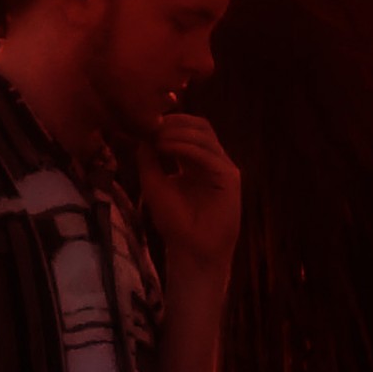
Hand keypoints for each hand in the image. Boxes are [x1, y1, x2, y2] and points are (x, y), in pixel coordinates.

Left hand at [142, 112, 241, 277]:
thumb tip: (142, 132)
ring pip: (205, 135)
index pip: (188, 129)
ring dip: (178, 132)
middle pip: (200, 126)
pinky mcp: (230, 178)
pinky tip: (166, 147)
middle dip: (175, 122)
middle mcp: (211, 162)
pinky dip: (186, 147)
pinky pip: (208, 154)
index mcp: (195, 162)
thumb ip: (148, 158)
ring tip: (157, 138)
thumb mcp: (153, 183)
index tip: (144, 123)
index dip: (168, 122)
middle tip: (152, 126)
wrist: (191, 249)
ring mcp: (222, 168)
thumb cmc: (174, 221)